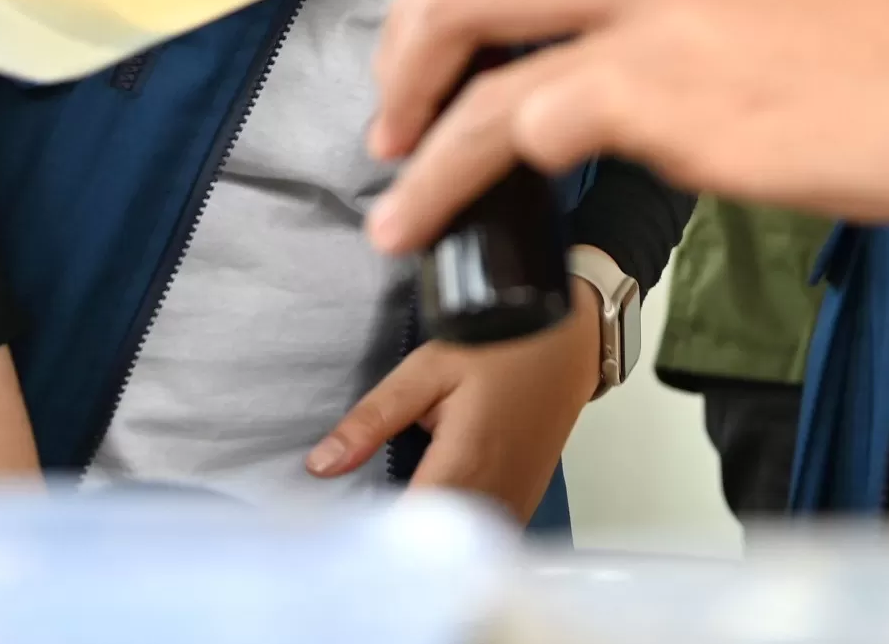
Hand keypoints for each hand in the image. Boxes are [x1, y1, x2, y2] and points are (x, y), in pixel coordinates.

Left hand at [305, 284, 600, 521]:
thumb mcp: (427, 369)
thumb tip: (320, 465)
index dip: (373, 534)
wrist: (568, 342)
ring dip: (427, 534)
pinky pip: (483, 534)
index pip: (408, 530)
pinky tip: (434, 503)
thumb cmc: (501, 346)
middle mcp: (493, 494)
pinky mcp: (523, 500)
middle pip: (433, 547)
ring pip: (460, 546)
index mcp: (465, 464)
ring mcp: (513, 502)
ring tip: (394, 508)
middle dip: (394, 536)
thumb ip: (373, 418)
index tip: (343, 524)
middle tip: (360, 514)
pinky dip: (455, 528)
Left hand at [360, 0, 888, 254]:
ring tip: (395, 198)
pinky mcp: (678, 94)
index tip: (422, 74)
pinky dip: (462, 171)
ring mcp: (659, 14)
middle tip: (388, 129)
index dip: (442, 10)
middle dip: (403, 57)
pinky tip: (446, 216)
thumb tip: (583, 86)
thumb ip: (664, 15)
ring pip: (480, 47)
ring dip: (417, 133)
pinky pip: (526, 121)